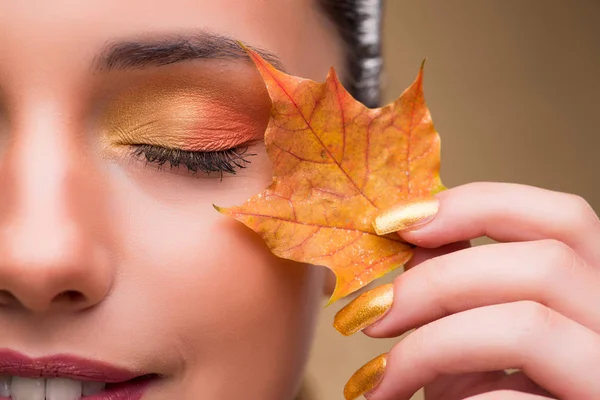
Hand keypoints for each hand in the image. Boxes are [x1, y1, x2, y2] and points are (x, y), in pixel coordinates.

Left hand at [333, 182, 599, 399]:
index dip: (476, 204)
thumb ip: (457, 285)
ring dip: (431, 342)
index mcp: (594, 292)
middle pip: (542, 263)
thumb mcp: (474, 338)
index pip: (561, 216)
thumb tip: (411, 239)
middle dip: (436, 281)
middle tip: (372, 311)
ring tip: (380, 372)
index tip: (397, 222)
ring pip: (527, 324)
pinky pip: (514, 397)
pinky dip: (452, 398)